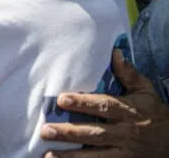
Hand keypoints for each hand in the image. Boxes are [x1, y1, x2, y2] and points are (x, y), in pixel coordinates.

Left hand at [42, 50, 168, 156]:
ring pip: (95, 155)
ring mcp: (123, 151)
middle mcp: (125, 132)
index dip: (83, 103)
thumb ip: (128, 74)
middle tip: (46, 130)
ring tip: (48, 154)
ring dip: (71, 155)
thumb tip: (114, 52)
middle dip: (70, 132)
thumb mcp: (145, 91)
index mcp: (129, 111)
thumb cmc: (153, 112)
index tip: (62, 99)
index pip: (104, 106)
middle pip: (95, 133)